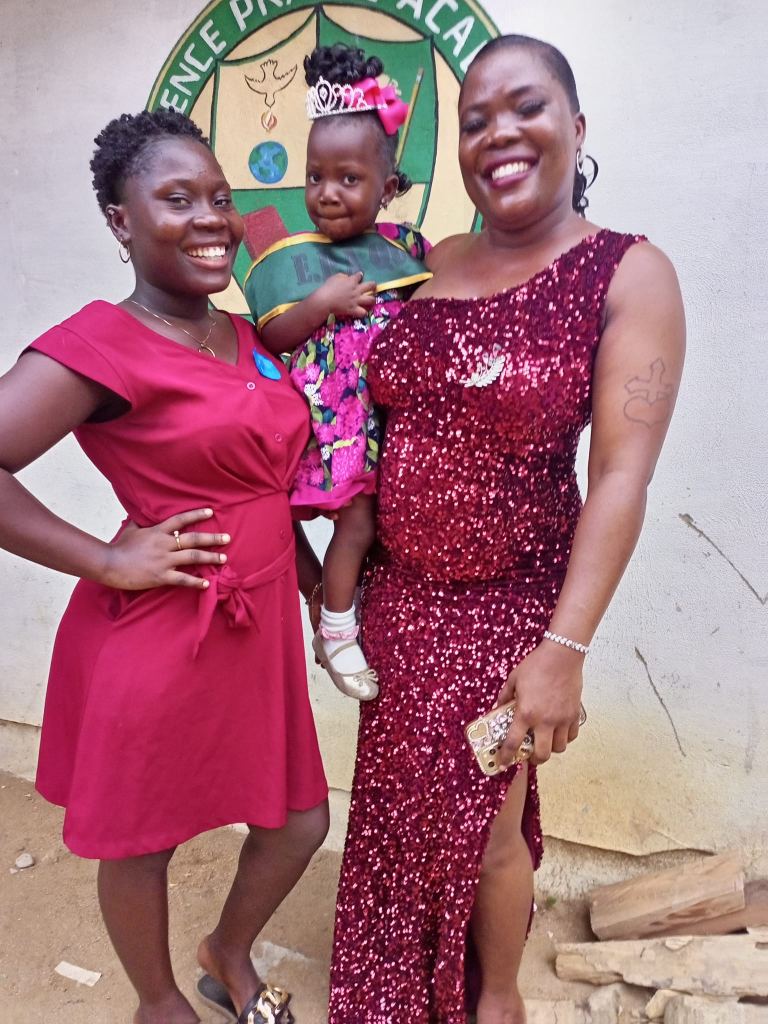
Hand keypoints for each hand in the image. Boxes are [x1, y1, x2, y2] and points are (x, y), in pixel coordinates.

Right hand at [99, 508, 229, 590]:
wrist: (109, 564)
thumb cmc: (119, 547)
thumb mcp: (130, 530)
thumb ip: (139, 521)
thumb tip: (137, 512)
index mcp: (157, 531)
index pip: (180, 520)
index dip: (196, 515)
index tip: (210, 512)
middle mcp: (164, 544)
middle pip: (193, 539)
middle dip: (212, 538)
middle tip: (227, 538)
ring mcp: (163, 560)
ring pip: (192, 557)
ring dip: (210, 557)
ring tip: (223, 558)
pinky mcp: (161, 576)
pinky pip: (182, 579)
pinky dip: (196, 582)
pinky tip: (207, 583)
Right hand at [318, 272, 375, 318]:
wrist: (325, 300)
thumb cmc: (328, 287)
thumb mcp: (335, 277)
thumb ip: (343, 276)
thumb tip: (347, 278)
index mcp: (351, 281)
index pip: (359, 276)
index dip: (360, 275)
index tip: (359, 276)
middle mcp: (357, 290)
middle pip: (371, 286)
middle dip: (373, 286)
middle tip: (372, 287)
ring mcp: (357, 300)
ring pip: (371, 300)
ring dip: (372, 300)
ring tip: (370, 300)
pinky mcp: (354, 309)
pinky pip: (363, 312)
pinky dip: (363, 312)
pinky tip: (362, 311)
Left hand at [497, 641, 583, 766]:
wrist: (562, 656)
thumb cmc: (536, 665)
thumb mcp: (513, 680)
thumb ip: (505, 697)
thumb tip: (498, 707)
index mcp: (525, 712)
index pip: (513, 742)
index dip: (505, 756)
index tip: (502, 764)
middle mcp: (544, 720)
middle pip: (542, 754)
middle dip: (534, 760)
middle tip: (530, 755)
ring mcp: (561, 719)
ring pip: (559, 748)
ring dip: (551, 748)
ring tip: (545, 741)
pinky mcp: (574, 715)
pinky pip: (571, 736)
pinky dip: (565, 738)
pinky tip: (558, 731)